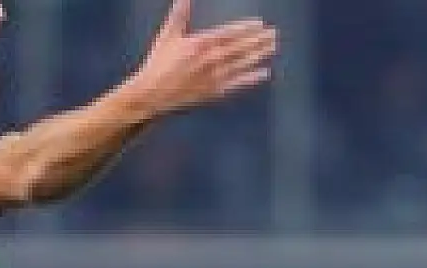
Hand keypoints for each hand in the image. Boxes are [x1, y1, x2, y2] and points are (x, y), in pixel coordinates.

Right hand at [126, 0, 277, 117]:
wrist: (152, 94)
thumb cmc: (159, 63)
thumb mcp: (167, 35)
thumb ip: (179, 16)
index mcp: (200, 43)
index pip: (229, 34)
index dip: (246, 29)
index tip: (260, 24)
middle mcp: (211, 59)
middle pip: (240, 48)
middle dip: (258, 40)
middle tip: (274, 34)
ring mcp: (215, 76)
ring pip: (242, 63)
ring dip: (259, 55)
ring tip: (273, 47)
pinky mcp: (216, 92)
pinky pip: (238, 83)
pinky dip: (252, 78)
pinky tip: (265, 73)